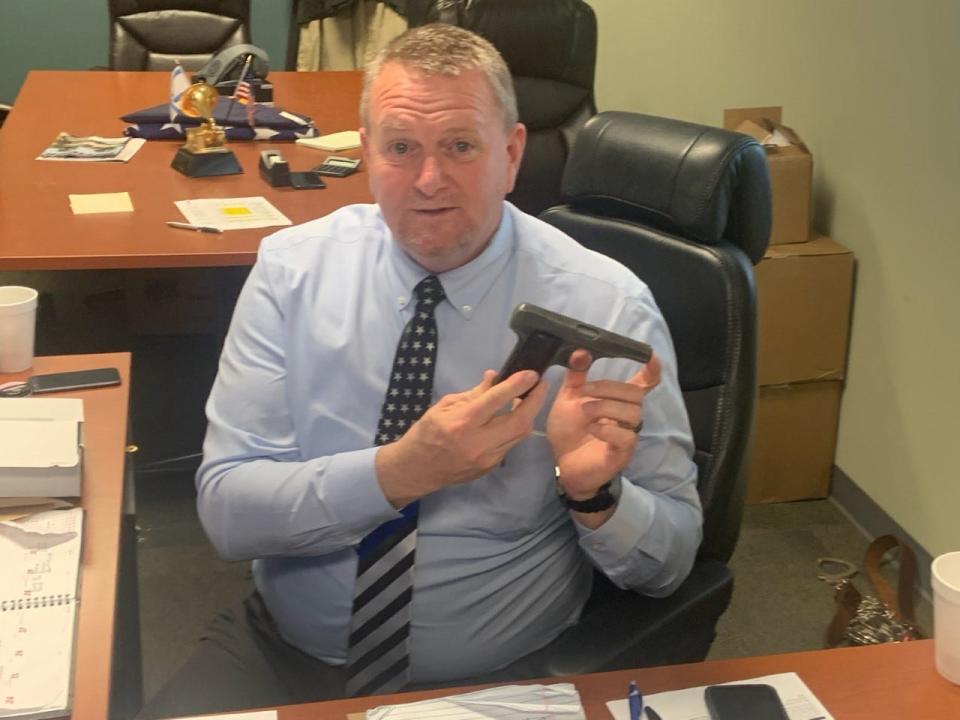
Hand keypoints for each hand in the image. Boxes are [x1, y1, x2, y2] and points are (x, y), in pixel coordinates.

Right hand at [376, 369, 548, 506]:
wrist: (416, 470)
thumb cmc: (426, 433)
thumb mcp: (444, 406)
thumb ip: (473, 394)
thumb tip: (495, 377)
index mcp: (463, 423)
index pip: (496, 400)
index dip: (517, 385)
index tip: (533, 373)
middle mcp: (479, 442)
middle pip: (520, 421)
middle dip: (536, 401)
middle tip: (541, 385)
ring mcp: (487, 458)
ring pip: (520, 434)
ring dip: (528, 415)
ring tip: (529, 399)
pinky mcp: (490, 468)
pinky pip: (510, 444)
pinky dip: (514, 429)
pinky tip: (511, 419)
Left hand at [546, 349, 661, 501]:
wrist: (563, 464)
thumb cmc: (570, 429)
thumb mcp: (568, 399)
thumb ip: (576, 377)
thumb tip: (580, 352)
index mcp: (618, 400)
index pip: (645, 383)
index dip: (652, 370)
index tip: (651, 357)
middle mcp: (628, 416)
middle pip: (635, 394)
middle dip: (609, 387)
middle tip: (584, 391)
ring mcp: (627, 435)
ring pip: (632, 414)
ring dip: (606, 407)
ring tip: (584, 410)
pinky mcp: (621, 453)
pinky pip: (626, 437)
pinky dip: (608, 429)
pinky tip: (592, 428)